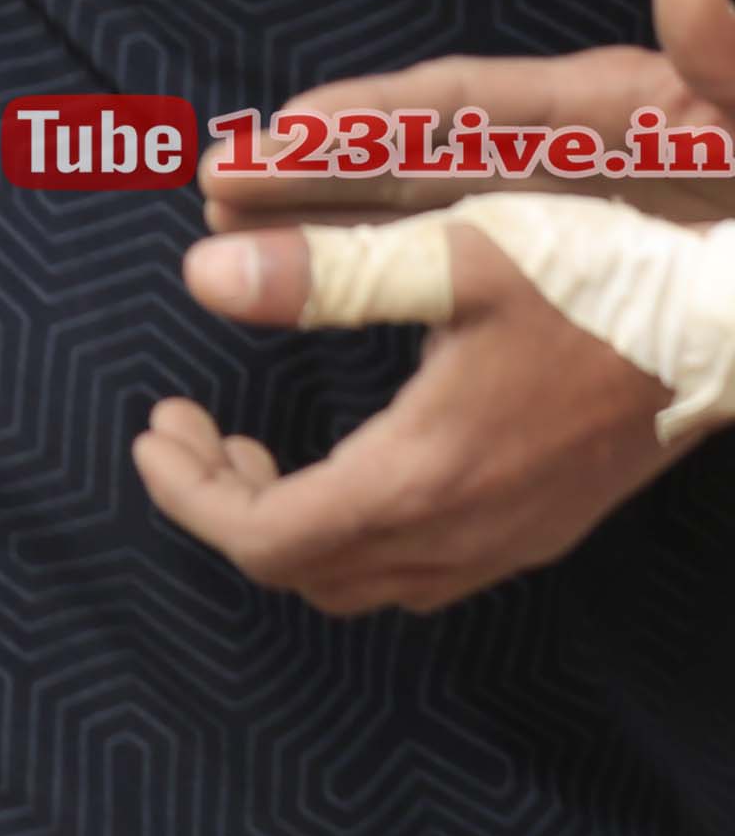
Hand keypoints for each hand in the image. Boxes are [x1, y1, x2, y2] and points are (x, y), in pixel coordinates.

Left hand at [146, 219, 690, 612]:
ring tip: (251, 449)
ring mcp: (510, 540)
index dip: (188, 493)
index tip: (158, 428)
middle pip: (300, 569)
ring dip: (288, 524)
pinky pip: (419, 567)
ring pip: (360, 579)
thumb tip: (203, 274)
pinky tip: (351, 460)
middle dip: (225, 506)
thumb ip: (328, 270)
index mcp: (424, 476)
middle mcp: (464, 531)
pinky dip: (353, 529)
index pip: (262, 537)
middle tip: (192, 432)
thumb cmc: (604, 280)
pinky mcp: (543, 528)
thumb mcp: (459, 256)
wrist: (733, 324)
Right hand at [197, 0, 734, 231]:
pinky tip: (318, 289)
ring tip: (226, 237)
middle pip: (416, 152)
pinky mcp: (567, 254)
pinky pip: (455, 261)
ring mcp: (562, 200)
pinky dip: (380, 268)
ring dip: (321, 221)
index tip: (273, 138)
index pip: (463, 106)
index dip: (363, 122)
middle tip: (214, 182)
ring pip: (419, 208)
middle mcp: (567, 146)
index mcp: (613, 108)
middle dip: (311, 167)